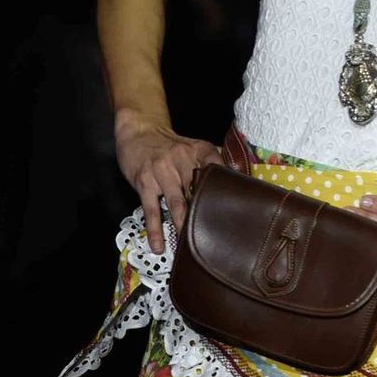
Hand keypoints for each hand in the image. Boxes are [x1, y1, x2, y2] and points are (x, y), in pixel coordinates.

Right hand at [115, 117, 222, 252]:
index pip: (216, 165)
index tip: (234, 203)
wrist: (139, 131)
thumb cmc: (169, 146)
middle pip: (197, 190)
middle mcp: (181, 159)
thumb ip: (213, 161)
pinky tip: (158, 245)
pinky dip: (155, 229)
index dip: (225, 183)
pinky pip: (151, 209)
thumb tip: (237, 178)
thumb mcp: (192, 146)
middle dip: (206, 214)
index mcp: (198, 150)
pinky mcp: (145, 182)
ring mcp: (161, 171)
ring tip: (189, 246)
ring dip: (183, 225)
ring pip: (176, 203)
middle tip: (216, 237)